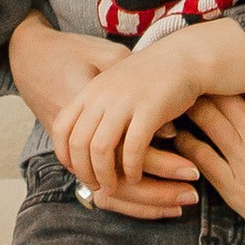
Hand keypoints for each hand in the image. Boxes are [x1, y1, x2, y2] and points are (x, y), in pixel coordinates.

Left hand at [56, 29, 223, 187]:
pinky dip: (131, 168)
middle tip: (95, 186)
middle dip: (84, 171)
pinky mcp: (149, 110)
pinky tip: (136, 176)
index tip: (75, 170)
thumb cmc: (150, 77)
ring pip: (101, 149)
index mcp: (91, 91)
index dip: (64, 154)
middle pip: (79, 143)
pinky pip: (133, 148)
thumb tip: (85, 139)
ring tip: (113, 187)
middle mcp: (103, 96)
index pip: (61, 127)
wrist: (183, 57)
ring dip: (105, 175)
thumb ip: (98, 106)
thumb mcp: (114, 85)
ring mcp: (125, 102)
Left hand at [181, 89, 244, 244]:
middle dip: (201, 87)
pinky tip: (179, 140)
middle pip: (218, 95)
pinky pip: (199, 156)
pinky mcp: (234, 187)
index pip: (244, 82)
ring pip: (204, 119)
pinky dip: (185, 144)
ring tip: (174, 106)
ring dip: (188, 110)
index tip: (216, 78)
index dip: (228, 79)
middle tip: (185, 86)